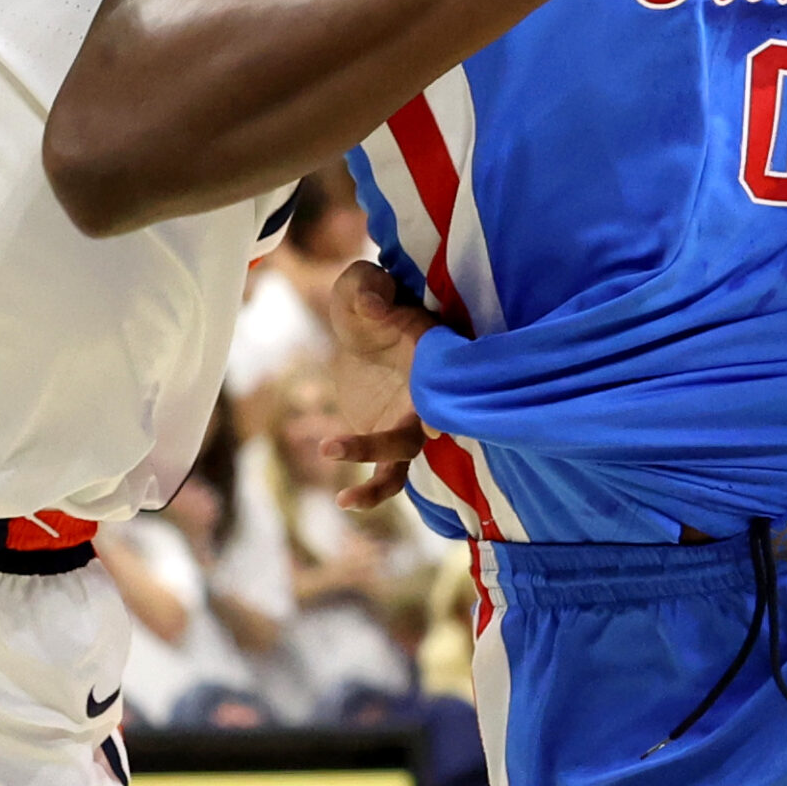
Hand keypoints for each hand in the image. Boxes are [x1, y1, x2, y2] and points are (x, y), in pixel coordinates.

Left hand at [322, 261, 438, 510]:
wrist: (366, 325)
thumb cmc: (370, 296)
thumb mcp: (364, 284)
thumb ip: (369, 289)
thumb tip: (371, 306)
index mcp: (432, 355)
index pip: (448, 381)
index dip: (443, 405)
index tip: (431, 426)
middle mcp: (428, 394)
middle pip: (422, 428)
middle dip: (388, 443)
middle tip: (338, 445)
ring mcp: (410, 421)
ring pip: (405, 461)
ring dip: (380, 484)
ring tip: (347, 500)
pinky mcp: (387, 438)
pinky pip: (386, 473)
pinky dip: (370, 492)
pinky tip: (342, 502)